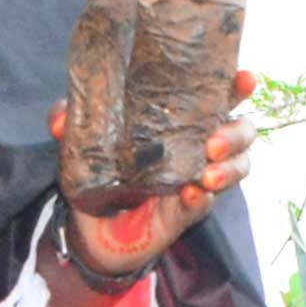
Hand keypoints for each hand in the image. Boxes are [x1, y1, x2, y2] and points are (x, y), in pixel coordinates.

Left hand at [45, 69, 255, 288]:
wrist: (91, 228)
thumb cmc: (99, 171)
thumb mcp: (81, 142)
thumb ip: (72, 124)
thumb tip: (61, 119)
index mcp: (184, 118)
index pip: (221, 95)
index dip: (239, 86)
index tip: (244, 79)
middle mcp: (200, 145)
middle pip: (243, 131)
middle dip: (236, 133)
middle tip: (212, 143)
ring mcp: (198, 179)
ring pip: (239, 167)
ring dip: (229, 169)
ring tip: (206, 175)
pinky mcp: (187, 210)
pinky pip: (205, 203)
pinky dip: (200, 199)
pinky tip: (191, 195)